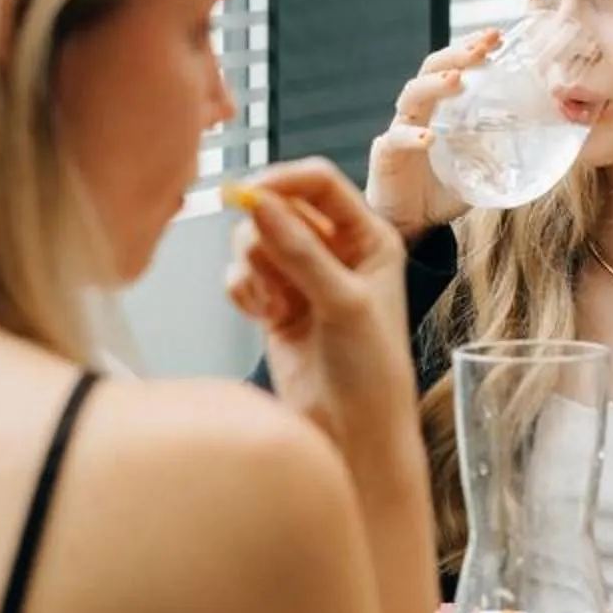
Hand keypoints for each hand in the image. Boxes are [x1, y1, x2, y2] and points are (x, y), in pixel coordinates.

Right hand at [224, 159, 419, 470]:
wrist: (353, 431)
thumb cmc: (371, 370)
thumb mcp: (343, 303)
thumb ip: (300, 251)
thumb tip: (259, 203)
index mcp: (368, 235)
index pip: (320, 183)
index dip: (283, 181)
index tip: (250, 194)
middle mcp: (336, 248)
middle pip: (279, 206)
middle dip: (265, 235)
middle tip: (268, 271)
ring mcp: (302, 274)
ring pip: (253, 239)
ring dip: (254, 269)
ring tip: (276, 307)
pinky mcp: (274, 301)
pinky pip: (241, 273)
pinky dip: (244, 290)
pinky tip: (264, 317)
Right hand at [366, 31, 502, 239]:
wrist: (410, 225)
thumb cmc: (441, 192)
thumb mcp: (481, 170)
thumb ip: (504, 156)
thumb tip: (548, 150)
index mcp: (439, 109)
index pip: (453, 67)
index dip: (471, 49)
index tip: (496, 36)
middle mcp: (418, 112)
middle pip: (432, 69)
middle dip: (457, 54)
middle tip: (483, 45)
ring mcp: (399, 130)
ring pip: (412, 95)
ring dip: (435, 84)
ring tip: (457, 79)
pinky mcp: (386, 155)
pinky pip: (396, 139)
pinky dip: (412, 137)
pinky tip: (429, 138)